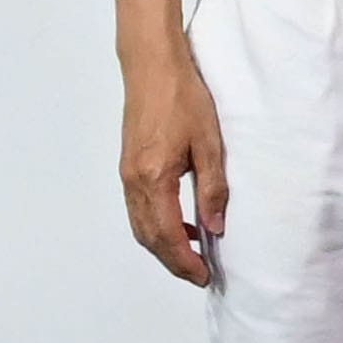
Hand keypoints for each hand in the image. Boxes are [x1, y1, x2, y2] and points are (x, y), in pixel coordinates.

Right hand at [121, 43, 231, 283]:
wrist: (152, 66)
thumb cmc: (183, 97)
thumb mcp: (209, 144)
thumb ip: (213, 189)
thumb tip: (215, 228)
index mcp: (154, 178)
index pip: (168, 235)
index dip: (185, 262)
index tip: (204, 276)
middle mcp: (134, 181)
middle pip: (149, 238)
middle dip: (173, 261)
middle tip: (198, 274)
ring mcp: (127, 174)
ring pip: (140, 226)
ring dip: (163, 245)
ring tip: (192, 253)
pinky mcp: (128, 165)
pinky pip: (138, 209)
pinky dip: (156, 225)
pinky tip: (180, 221)